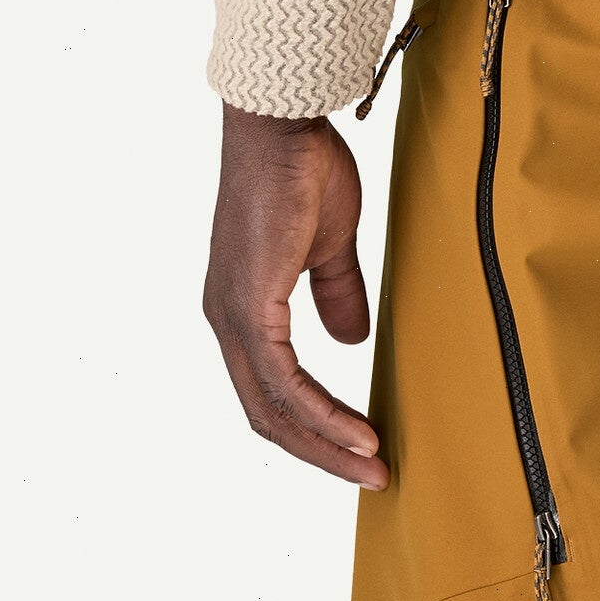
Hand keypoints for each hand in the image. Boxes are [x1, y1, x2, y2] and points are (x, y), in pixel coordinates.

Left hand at [203, 103, 387, 488]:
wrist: (281, 124)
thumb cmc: (302, 168)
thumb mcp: (330, 244)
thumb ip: (338, 292)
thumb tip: (350, 340)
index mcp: (243, 307)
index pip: (272, 390)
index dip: (314, 426)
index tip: (362, 447)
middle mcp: (227, 320)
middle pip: (267, 414)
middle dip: (321, 452)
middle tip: (371, 476)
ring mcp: (232, 316)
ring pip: (273, 408)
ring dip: (325, 444)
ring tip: (372, 466)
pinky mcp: (248, 307)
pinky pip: (284, 381)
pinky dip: (321, 414)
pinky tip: (356, 432)